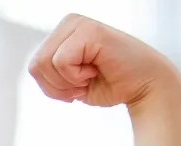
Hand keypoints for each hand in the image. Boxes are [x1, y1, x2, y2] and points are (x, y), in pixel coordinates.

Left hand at [27, 14, 180, 107]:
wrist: (146, 87)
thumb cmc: (112, 84)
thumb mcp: (69, 81)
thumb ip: (49, 72)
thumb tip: (34, 67)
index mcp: (63, 33)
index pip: (34, 66)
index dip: (53, 87)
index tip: (80, 85)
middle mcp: (69, 22)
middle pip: (36, 65)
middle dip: (59, 86)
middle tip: (86, 82)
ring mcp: (79, 23)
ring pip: (45, 63)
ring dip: (68, 81)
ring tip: (92, 74)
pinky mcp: (89, 30)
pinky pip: (61, 61)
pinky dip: (77, 76)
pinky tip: (97, 69)